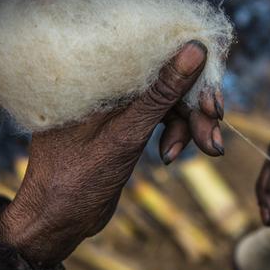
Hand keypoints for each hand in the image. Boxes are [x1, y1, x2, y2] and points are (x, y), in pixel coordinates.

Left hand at [0, 41, 224, 266]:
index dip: (190, 73)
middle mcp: (107, 82)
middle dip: (196, 108)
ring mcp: (117, 103)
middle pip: (167, 78)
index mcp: (97, 75)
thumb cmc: (76, 179)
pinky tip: (170, 155)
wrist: (55, 220)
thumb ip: (161, 94)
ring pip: (169, 99)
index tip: (211, 104)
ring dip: (190, 125)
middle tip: (214, 135)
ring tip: (206, 150)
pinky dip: (175, 133)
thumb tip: (194, 49)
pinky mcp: (125, 121)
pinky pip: (160, 115)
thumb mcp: (126, 135)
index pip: (154, 54)